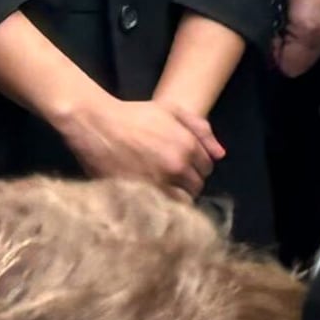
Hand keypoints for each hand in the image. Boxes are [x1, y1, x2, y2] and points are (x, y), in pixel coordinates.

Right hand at [59, 91, 220, 195]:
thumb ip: (202, 130)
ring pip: (180, 202)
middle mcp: (176, 167)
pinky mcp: (136, 195)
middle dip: (189, 182)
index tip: (185, 165)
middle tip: (174, 178)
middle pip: (196, 187)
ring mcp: (156, 183)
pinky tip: (153, 198)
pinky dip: (160, 206)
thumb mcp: (174, 111)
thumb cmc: (136, 115)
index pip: (207, 168)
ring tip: (164, 189)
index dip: (197, 167)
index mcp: (188, 147)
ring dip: (176, 197)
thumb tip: (220, 154)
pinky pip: (159, 209)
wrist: (98, 125)